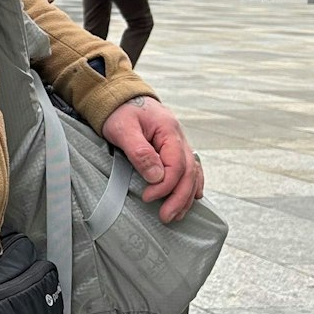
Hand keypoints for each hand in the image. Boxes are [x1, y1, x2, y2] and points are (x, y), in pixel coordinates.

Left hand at [100, 97, 204, 223]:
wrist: (121, 97)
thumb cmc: (120, 112)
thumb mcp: (124, 129)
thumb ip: (140, 152)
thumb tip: (157, 176)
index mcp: (169, 131)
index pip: (176, 165)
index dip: (165, 186)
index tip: (148, 197)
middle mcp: (179, 138)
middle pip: (189, 173)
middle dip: (179, 198)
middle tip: (166, 217)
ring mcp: (179, 144)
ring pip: (193, 173)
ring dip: (186, 196)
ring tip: (176, 215)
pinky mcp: (174, 149)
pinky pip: (191, 169)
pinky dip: (192, 185)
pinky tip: (191, 198)